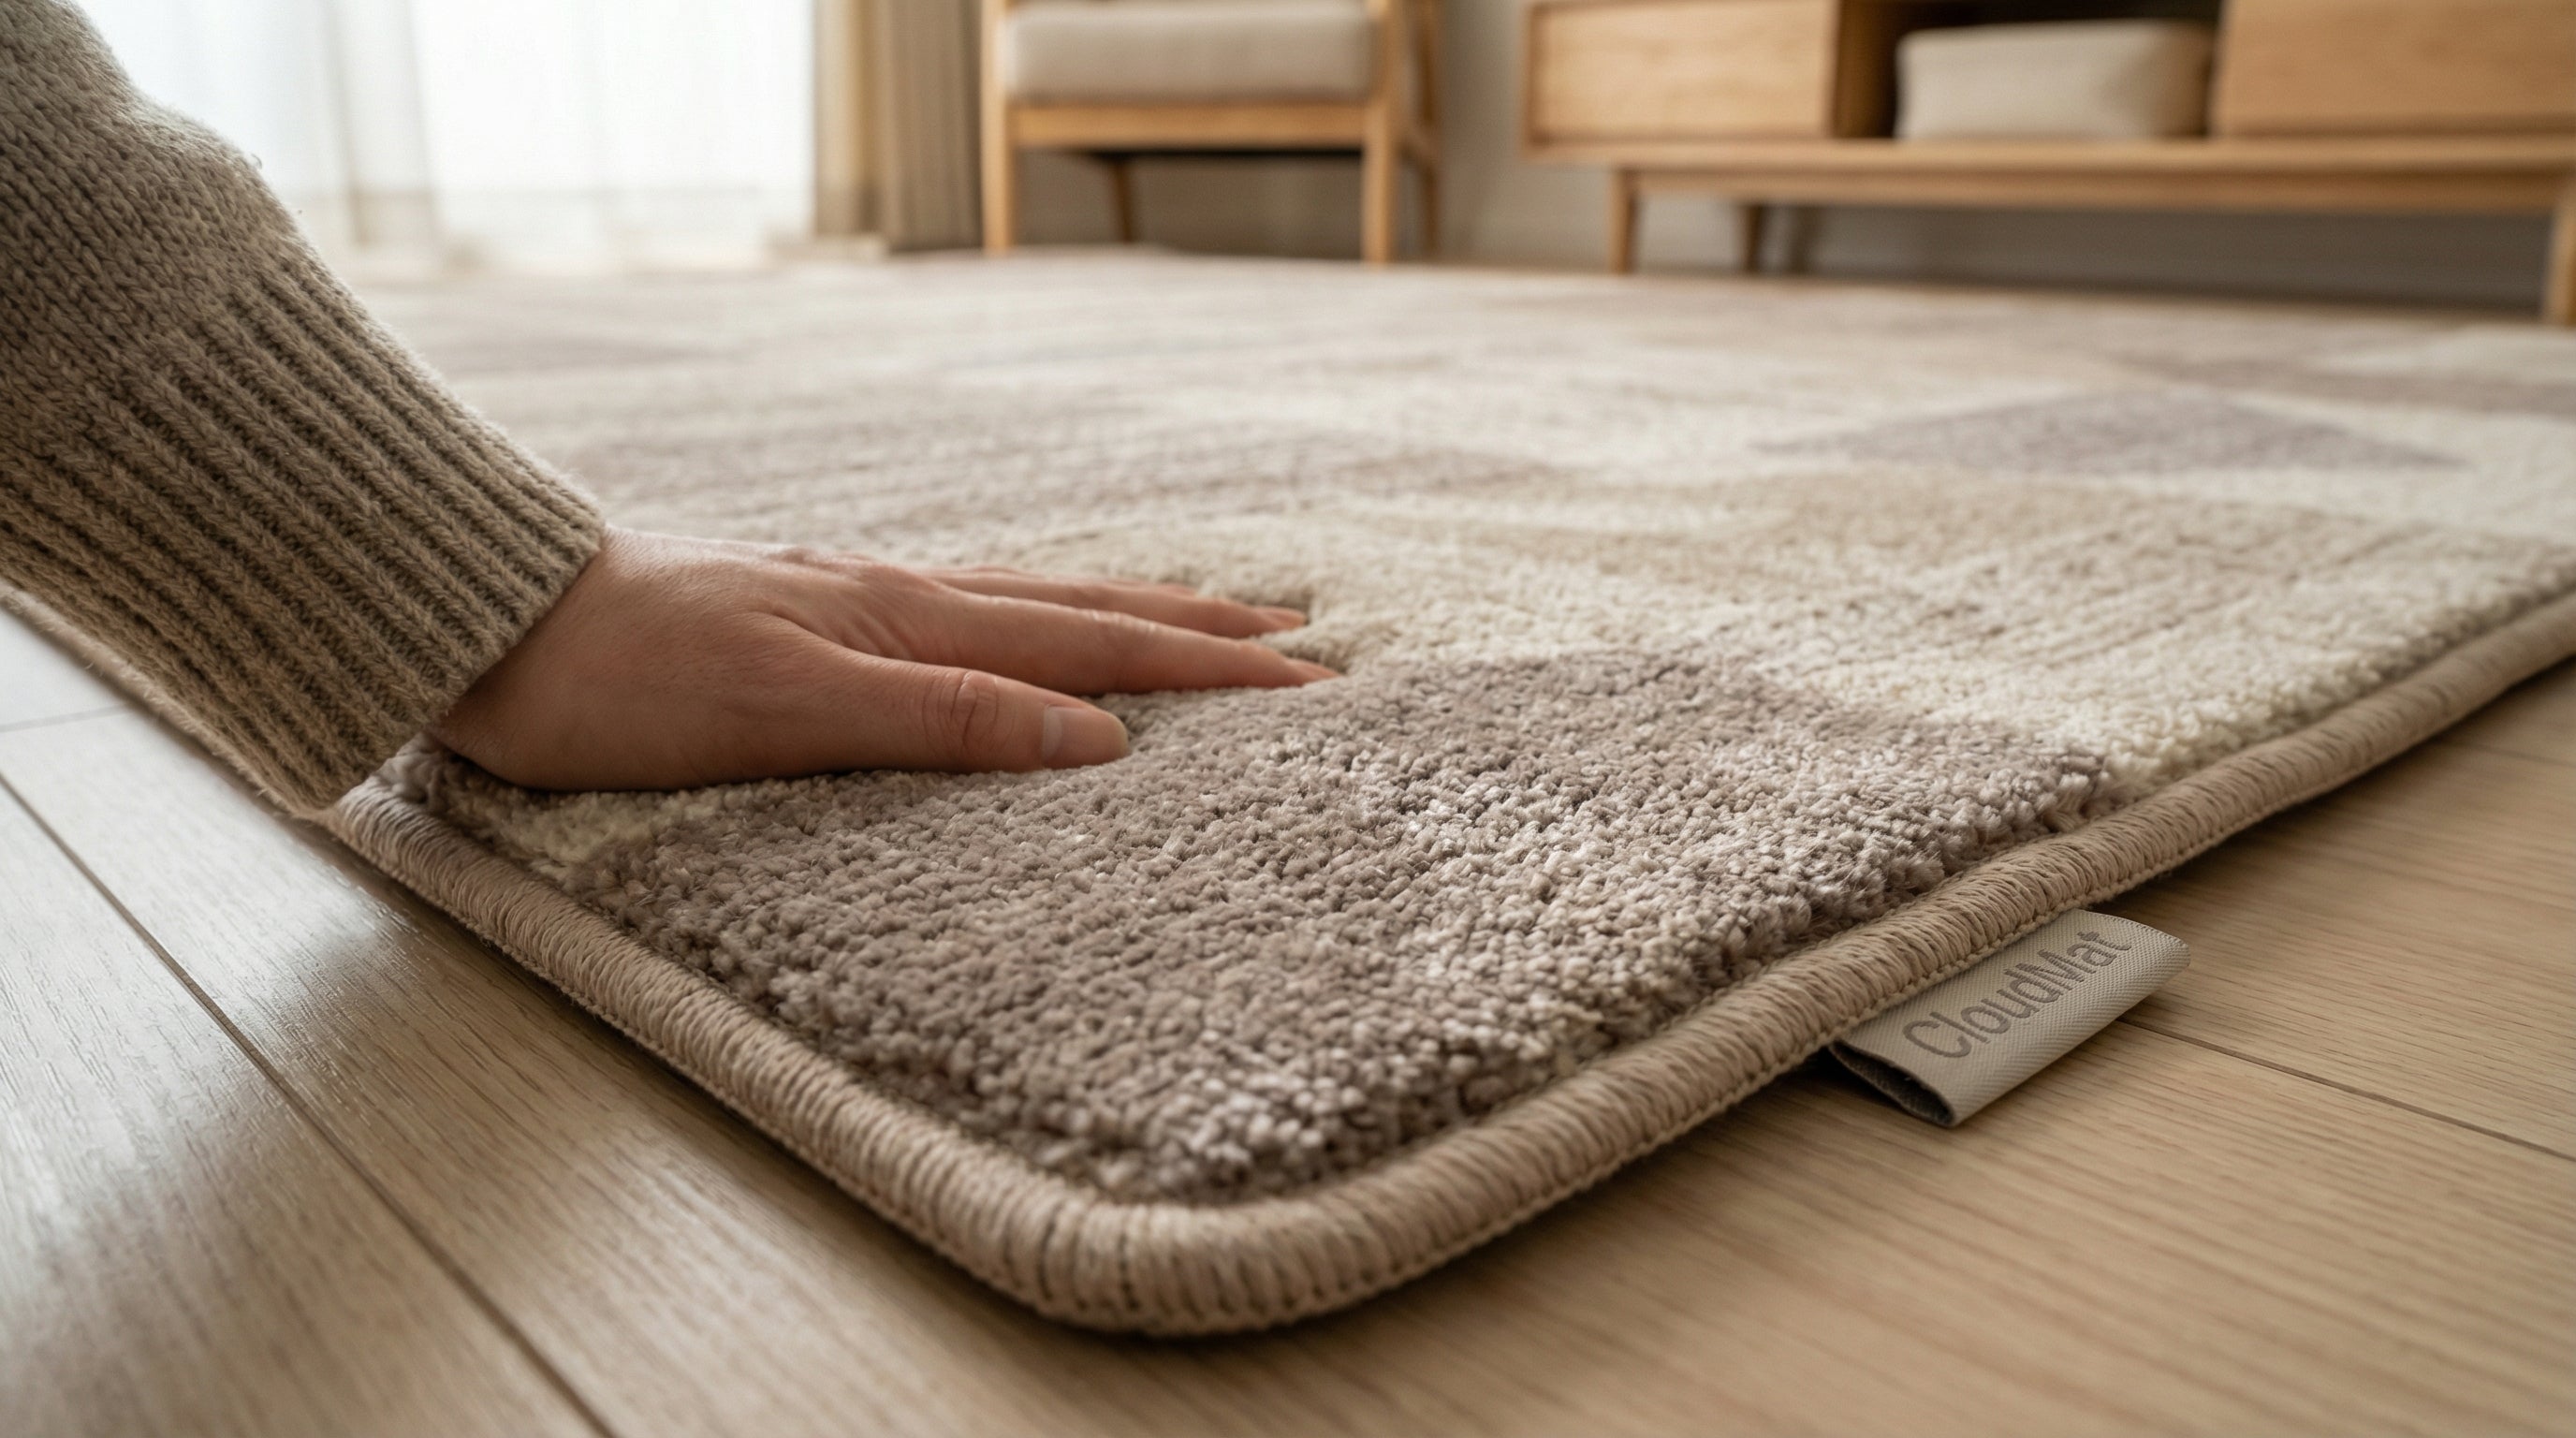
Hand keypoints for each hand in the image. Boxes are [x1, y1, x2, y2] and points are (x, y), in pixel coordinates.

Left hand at [432, 528, 1331, 789]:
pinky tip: (1044, 634)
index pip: (1096, 644)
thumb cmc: (624, 682)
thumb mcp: (789, 710)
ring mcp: (861, 605)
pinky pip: (976, 622)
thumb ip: (946, 717)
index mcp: (910, 619)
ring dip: (1139, 617)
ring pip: (1036, 606)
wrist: (495, 627)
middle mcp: (902, 600)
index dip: (1208, 667)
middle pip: (1087, 610)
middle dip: (1205, 633)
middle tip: (1309, 646)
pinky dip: (1049, 626)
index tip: (1312, 682)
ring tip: (1216, 620)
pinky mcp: (819, 624)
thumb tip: (1099, 737)